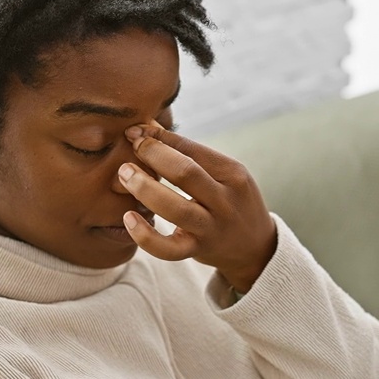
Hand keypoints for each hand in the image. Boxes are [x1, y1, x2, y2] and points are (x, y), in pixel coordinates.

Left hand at [118, 122, 277, 292]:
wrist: (254, 247)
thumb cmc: (229, 200)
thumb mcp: (223, 174)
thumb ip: (190, 155)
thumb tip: (146, 128)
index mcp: (232, 173)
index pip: (192, 149)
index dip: (160, 138)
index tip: (135, 131)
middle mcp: (225, 200)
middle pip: (185, 173)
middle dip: (153, 156)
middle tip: (130, 148)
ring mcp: (212, 227)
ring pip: (176, 209)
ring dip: (144, 188)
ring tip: (123, 175)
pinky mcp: (198, 250)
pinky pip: (168, 249)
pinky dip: (145, 235)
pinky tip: (129, 218)